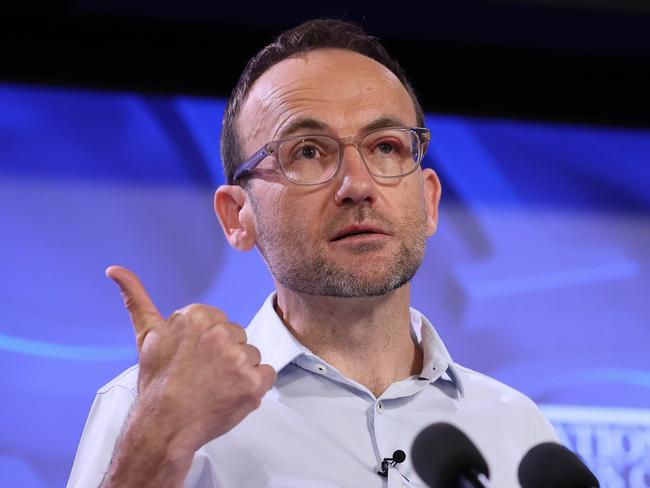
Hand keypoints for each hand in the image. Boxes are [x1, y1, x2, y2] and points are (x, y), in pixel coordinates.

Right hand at [106, 265, 276, 455]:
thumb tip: (115, 269)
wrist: (163, 426)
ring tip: (215, 386)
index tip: (194, 358)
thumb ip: (136, 298)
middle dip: (225, 355)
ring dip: (240, 372)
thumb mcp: (146, 335)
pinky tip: (232, 394)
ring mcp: (238, 359)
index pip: (221, 322)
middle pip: (238, 338)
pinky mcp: (253, 383)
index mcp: (198, 316)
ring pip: (253, 356)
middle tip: (203, 375)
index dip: (208, 344)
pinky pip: (267, 375)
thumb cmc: (157, 382)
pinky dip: (255, 387)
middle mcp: (220, 333)